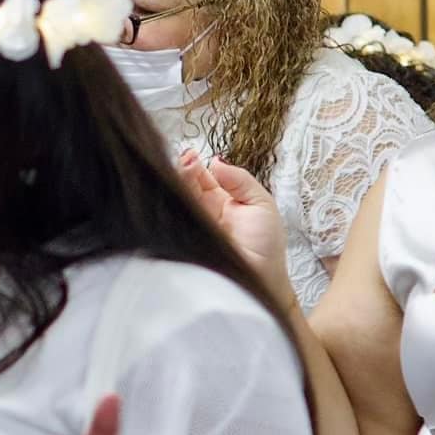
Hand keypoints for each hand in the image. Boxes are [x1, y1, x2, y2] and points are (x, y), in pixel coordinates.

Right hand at [177, 149, 289, 282]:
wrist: (261, 278)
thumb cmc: (266, 246)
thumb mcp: (262, 203)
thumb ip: (241, 180)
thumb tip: (216, 161)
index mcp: (222, 200)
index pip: (201, 177)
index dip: (195, 165)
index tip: (190, 156)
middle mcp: (204, 210)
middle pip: (186, 185)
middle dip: (183, 170)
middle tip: (185, 161)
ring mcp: (192, 224)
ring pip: (177, 198)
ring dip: (176, 183)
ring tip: (180, 170)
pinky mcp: (182, 238)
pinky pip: (172, 218)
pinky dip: (168, 203)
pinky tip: (170, 191)